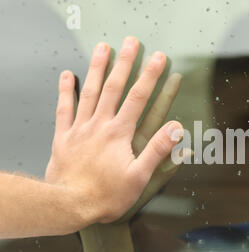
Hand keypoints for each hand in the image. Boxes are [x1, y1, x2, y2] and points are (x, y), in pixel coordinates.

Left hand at [45, 36, 182, 224]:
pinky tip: (68, 75)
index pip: (138, 98)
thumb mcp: (139, 177)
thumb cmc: (106, 195)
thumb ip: (158, 150)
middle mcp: (99, 125)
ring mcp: (79, 128)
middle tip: (131, 42)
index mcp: (119, 133)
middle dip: (125, 63)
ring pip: (89, 92)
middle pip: (114, 87)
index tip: (159, 58)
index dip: (150, 76)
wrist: (69, 205)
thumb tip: (176, 128)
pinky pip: (64, 108)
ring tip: (103, 48)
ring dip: (97, 68)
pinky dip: (65, 90)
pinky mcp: (63, 136)